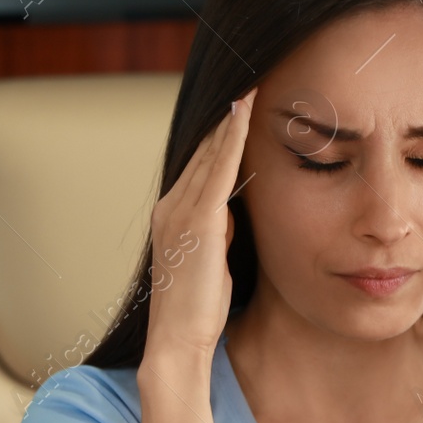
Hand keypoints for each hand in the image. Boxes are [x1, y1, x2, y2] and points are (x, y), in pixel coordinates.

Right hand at [143, 86, 256, 359]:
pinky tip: (244, 112)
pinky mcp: (198, 220)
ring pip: (210, 152)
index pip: (201, 165)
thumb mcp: (212, 262)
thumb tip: (234, 213)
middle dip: (226, 117)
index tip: (240, 106)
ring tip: (251, 85)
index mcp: (173, 215)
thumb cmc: (199, 311)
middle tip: (249, 81)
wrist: (178, 341)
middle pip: (203, 150)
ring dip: (231, 118)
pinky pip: (218, 168)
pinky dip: (232, 137)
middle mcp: (171, 205)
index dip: (220, 135)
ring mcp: (181, 210)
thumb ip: (219, 233)